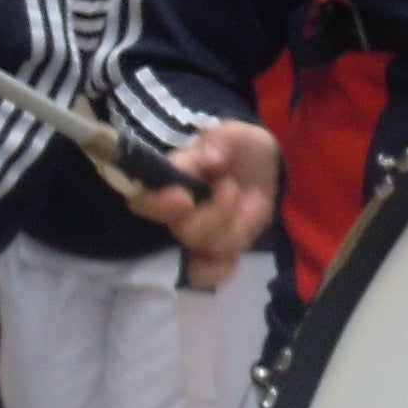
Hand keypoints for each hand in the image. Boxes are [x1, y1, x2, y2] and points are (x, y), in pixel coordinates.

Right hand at [124, 121, 280, 275]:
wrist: (262, 168)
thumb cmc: (240, 148)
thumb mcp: (238, 133)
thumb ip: (222, 139)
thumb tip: (208, 157)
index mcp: (171, 180)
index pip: (145, 201)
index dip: (158, 205)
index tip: (183, 199)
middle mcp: (178, 213)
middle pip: (184, 231)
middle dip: (216, 213)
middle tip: (232, 186)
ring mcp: (198, 236)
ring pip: (209, 249)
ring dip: (239, 226)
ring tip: (253, 198)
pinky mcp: (217, 251)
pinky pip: (212, 273)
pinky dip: (226, 265)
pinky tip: (240, 246)